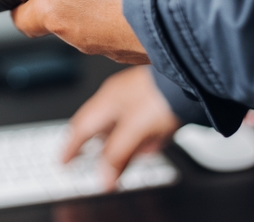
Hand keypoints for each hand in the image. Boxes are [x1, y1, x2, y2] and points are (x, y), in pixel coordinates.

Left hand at [3, 0, 147, 63]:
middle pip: (66, 19)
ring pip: (104, 24)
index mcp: (61, 12)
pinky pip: (140, 26)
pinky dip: (140, 7)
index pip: (24, 19)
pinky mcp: (155, 43)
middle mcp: (88, 36)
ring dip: (106, 1)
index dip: (18, 4)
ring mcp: (123, 44)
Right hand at [63, 66, 180, 189]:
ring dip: (122, 143)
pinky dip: (142, 135)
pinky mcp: (154, 97)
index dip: (70, 147)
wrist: (190, 73)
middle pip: (100, 127)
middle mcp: (117, 96)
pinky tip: (151, 142)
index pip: (80, 128)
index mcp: (106, 102)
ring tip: (128, 156)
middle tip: (95, 162)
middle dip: (97, 147)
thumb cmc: (161, 95)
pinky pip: (141, 120)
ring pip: (122, 124)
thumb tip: (104, 178)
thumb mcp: (134, 131)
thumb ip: (116, 155)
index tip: (63, 161)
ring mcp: (135, 95)